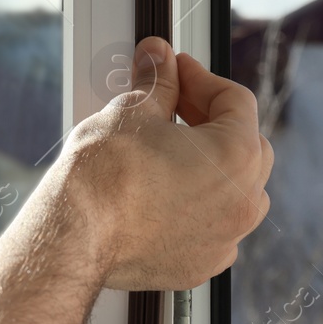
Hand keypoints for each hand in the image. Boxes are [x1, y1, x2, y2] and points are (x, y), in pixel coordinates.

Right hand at [62, 37, 272, 289]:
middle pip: (246, 145)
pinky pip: (214, 227)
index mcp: (236, 156)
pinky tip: (164, 193)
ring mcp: (224, 239)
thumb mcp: (133, 110)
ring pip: (237, 191)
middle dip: (212, 119)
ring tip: (173, 150)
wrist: (76, 234)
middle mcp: (242, 201)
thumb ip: (158, 81)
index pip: (236, 101)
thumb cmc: (105, 176)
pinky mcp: (200, 264)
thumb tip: (159, 58)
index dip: (201, 78)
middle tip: (174, 104)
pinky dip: (198, 207)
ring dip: (213, 166)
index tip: (177, 71)